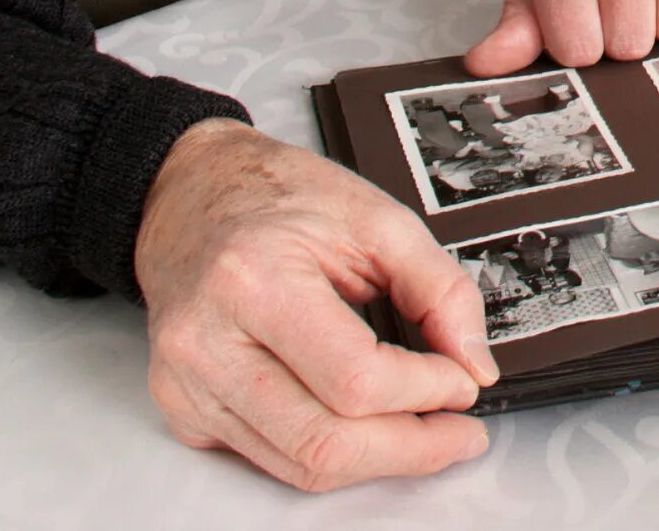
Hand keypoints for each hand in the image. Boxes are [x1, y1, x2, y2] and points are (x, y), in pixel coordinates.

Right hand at [135, 119, 496, 491]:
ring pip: (299, 464)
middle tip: (459, 432)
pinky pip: (271, 458)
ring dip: (376, 461)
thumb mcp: (377, 218)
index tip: (463, 382)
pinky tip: (364, 425)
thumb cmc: (277, 197)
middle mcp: (208, 342)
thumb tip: (474, 363)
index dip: (425, 391)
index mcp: (253, 279)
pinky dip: (329, 453)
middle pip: (325, 441)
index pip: (354, 379)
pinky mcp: (184, 409)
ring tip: (425, 435)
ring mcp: (188, 384)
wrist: (191, 194)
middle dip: (410, 448)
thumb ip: (439, 288)